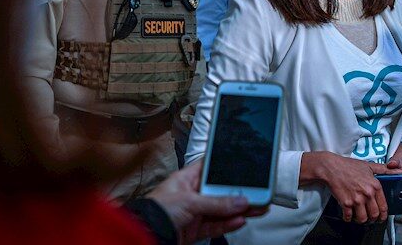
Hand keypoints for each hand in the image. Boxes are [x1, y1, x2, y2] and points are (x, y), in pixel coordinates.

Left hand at [146, 160, 267, 243]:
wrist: (143, 235)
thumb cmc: (155, 211)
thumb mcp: (189, 201)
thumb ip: (216, 202)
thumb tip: (240, 201)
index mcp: (186, 179)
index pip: (210, 168)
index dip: (226, 166)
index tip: (244, 165)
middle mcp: (191, 194)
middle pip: (220, 192)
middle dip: (239, 193)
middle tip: (258, 192)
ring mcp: (194, 213)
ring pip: (222, 210)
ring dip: (239, 210)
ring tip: (257, 207)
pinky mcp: (195, 230)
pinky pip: (217, 225)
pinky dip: (229, 224)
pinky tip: (240, 219)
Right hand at [300, 151, 401, 223]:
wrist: (332, 167)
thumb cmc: (349, 166)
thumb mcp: (369, 166)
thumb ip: (384, 169)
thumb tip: (398, 170)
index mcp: (375, 185)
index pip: (383, 206)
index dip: (383, 214)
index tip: (381, 217)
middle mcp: (367, 193)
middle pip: (374, 214)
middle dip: (372, 219)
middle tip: (370, 218)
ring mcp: (356, 199)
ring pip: (363, 218)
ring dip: (361, 220)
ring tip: (359, 217)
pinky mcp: (345, 203)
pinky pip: (349, 217)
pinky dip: (348, 218)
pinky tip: (348, 214)